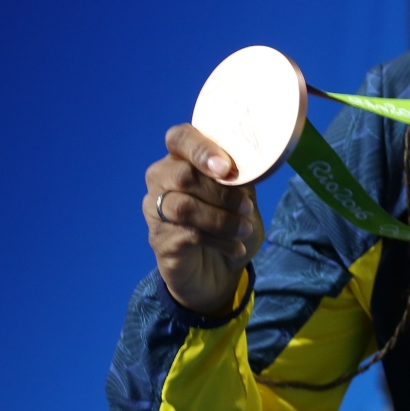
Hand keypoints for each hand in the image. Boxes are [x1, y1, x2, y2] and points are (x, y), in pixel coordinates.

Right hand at [144, 124, 262, 316]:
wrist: (219, 272)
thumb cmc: (229, 224)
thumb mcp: (242, 196)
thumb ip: (241, 176)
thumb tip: (254, 162)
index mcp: (182, 159)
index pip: (179, 138)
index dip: (201, 148)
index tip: (226, 167)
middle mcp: (161, 180)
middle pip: (182, 174)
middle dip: (221, 191)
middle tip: (246, 207)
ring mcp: (155, 210)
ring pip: (183, 207)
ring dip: (221, 219)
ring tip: (244, 229)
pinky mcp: (159, 240)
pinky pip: (188, 235)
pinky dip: (219, 241)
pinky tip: (235, 248)